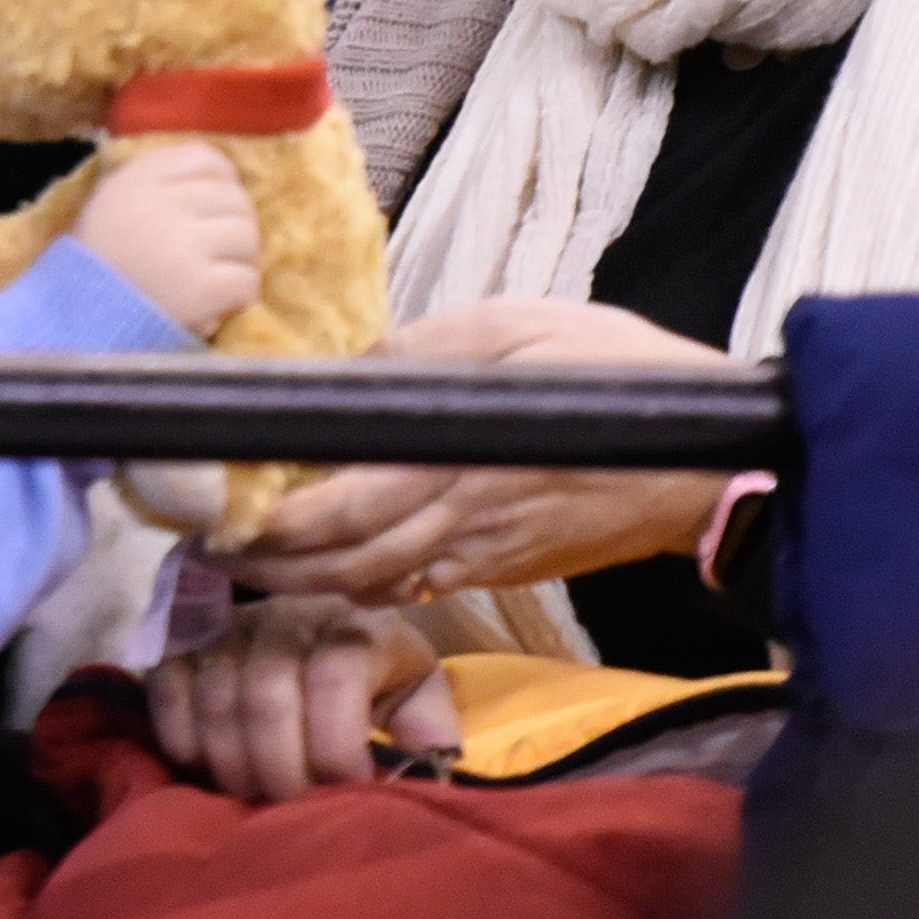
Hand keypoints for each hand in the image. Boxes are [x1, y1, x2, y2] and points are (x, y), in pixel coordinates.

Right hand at [65, 138, 262, 338]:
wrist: (80, 316)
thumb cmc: (100, 258)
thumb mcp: (115, 198)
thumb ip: (157, 180)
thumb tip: (220, 176)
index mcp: (141, 177)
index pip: (206, 158)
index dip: (221, 181)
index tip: (211, 207)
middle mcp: (164, 204)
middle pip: (235, 198)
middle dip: (233, 223)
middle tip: (216, 249)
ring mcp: (185, 245)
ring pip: (247, 236)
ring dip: (239, 259)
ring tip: (218, 275)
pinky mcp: (201, 287)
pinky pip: (247, 279)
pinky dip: (240, 294)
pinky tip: (219, 302)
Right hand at [143, 590, 456, 800]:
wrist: (312, 622)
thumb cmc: (373, 673)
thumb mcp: (416, 690)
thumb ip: (428, 723)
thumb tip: (428, 760)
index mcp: (354, 626)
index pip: (334, 677)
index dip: (337, 748)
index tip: (347, 793)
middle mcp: (286, 615)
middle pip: (267, 696)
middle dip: (281, 771)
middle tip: (293, 810)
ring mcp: (227, 626)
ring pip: (218, 700)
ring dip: (235, 766)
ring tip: (256, 797)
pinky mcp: (182, 643)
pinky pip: (168, 691)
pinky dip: (184, 739)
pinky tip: (207, 769)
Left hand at [188, 297, 735, 603]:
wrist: (710, 463)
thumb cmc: (619, 381)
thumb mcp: (517, 329)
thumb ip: (427, 353)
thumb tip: (349, 370)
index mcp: (456, 460)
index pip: (340, 507)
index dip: (272, 523)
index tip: (217, 511)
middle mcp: (461, 519)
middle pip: (343, 560)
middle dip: (269, 564)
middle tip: (209, 547)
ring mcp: (484, 553)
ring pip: (375, 585)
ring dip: (307, 584)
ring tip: (250, 566)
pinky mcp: (505, 568)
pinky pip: (420, 588)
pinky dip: (367, 590)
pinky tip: (332, 575)